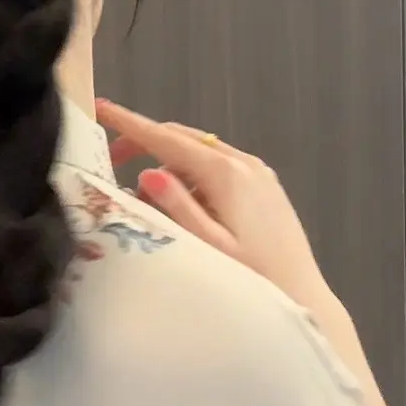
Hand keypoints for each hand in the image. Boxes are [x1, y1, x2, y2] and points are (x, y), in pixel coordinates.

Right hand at [95, 98, 330, 312]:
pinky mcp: (265, 184)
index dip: (129, 123)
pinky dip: (192, 169)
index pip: (166, 139)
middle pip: (182, 137)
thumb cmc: (255, 279)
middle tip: (113, 158)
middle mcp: (243, 162)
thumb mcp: (209, 247)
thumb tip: (147, 173)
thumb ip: (177, 208)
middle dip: (145, 139)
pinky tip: (184, 199)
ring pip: (201, 149)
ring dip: (169, 158)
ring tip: (146, 190)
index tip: (100, 108)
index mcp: (225, 174)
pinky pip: (219, 162)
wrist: (305, 297)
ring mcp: (257, 171)